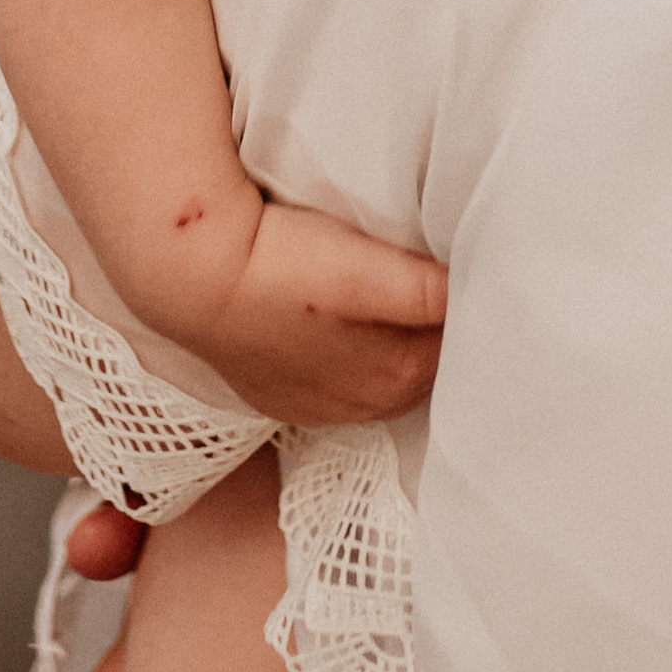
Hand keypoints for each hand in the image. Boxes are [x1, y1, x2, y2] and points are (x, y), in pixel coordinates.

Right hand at [167, 198, 447, 427]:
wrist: (193, 278)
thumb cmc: (283, 266)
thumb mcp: (369, 273)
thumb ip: (431, 292)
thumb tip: (478, 293)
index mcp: (401, 376)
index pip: (465, 344)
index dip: (472, 306)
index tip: (474, 270)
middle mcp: (368, 404)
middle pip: (431, 365)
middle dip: (442, 330)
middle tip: (446, 277)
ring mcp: (323, 405)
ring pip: (389, 375)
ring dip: (401, 343)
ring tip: (401, 296)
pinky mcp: (286, 395)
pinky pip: (344, 384)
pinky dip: (359, 358)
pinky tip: (354, 327)